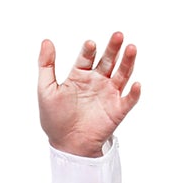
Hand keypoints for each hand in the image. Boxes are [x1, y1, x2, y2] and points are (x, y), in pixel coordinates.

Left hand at [37, 32, 142, 157]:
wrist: (67, 147)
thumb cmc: (55, 120)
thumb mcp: (46, 91)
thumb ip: (46, 66)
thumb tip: (46, 41)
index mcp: (80, 75)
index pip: (87, 56)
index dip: (89, 50)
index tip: (90, 45)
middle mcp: (97, 81)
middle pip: (108, 60)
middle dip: (113, 48)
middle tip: (117, 35)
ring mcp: (109, 94)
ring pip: (122, 74)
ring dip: (128, 62)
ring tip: (131, 48)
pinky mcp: (117, 110)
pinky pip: (129, 100)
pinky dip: (134, 93)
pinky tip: (136, 85)